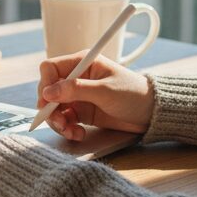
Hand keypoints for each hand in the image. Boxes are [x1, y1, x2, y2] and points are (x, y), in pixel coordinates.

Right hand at [38, 53, 154, 141]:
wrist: (151, 113)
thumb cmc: (133, 94)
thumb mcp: (105, 91)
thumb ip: (76, 90)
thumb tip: (48, 92)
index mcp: (82, 63)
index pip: (51, 68)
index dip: (45, 84)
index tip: (47, 102)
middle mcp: (77, 77)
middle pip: (48, 90)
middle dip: (50, 108)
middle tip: (59, 122)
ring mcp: (78, 95)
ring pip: (54, 108)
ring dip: (58, 122)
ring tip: (70, 131)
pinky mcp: (82, 111)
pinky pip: (65, 119)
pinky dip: (67, 128)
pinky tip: (78, 133)